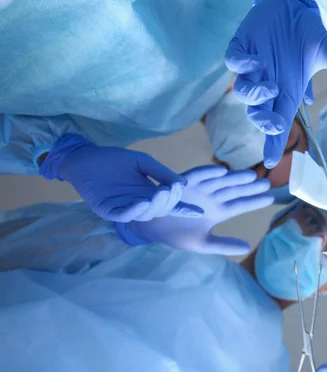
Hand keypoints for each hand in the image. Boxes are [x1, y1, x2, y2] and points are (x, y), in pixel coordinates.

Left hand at [40, 134, 202, 221]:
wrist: (84, 157)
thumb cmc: (112, 159)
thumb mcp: (142, 162)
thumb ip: (161, 172)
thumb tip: (183, 184)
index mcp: (149, 194)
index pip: (170, 204)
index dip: (183, 209)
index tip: (199, 212)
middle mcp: (139, 204)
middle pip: (160, 210)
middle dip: (169, 202)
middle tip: (173, 190)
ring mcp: (123, 209)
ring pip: (145, 214)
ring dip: (155, 206)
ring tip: (162, 194)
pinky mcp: (108, 210)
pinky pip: (124, 215)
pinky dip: (135, 211)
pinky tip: (143, 203)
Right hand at [116, 166, 273, 255]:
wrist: (150, 228)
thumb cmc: (176, 234)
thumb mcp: (202, 243)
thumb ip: (224, 245)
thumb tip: (247, 247)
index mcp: (217, 211)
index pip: (240, 205)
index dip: (254, 201)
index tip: (270, 198)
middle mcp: (211, 198)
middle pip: (234, 191)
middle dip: (249, 187)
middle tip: (266, 183)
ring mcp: (199, 189)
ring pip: (221, 181)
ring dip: (235, 178)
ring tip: (251, 176)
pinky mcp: (183, 183)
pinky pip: (197, 176)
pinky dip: (208, 172)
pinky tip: (222, 171)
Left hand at [225, 0, 326, 167]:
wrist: (290, 6)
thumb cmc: (306, 34)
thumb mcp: (324, 49)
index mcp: (286, 93)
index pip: (278, 125)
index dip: (273, 145)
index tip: (269, 163)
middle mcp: (267, 86)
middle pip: (258, 114)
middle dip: (264, 122)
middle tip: (275, 123)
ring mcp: (252, 69)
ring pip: (243, 93)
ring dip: (255, 95)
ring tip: (271, 87)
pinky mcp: (241, 48)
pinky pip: (234, 62)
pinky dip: (241, 64)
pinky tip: (254, 62)